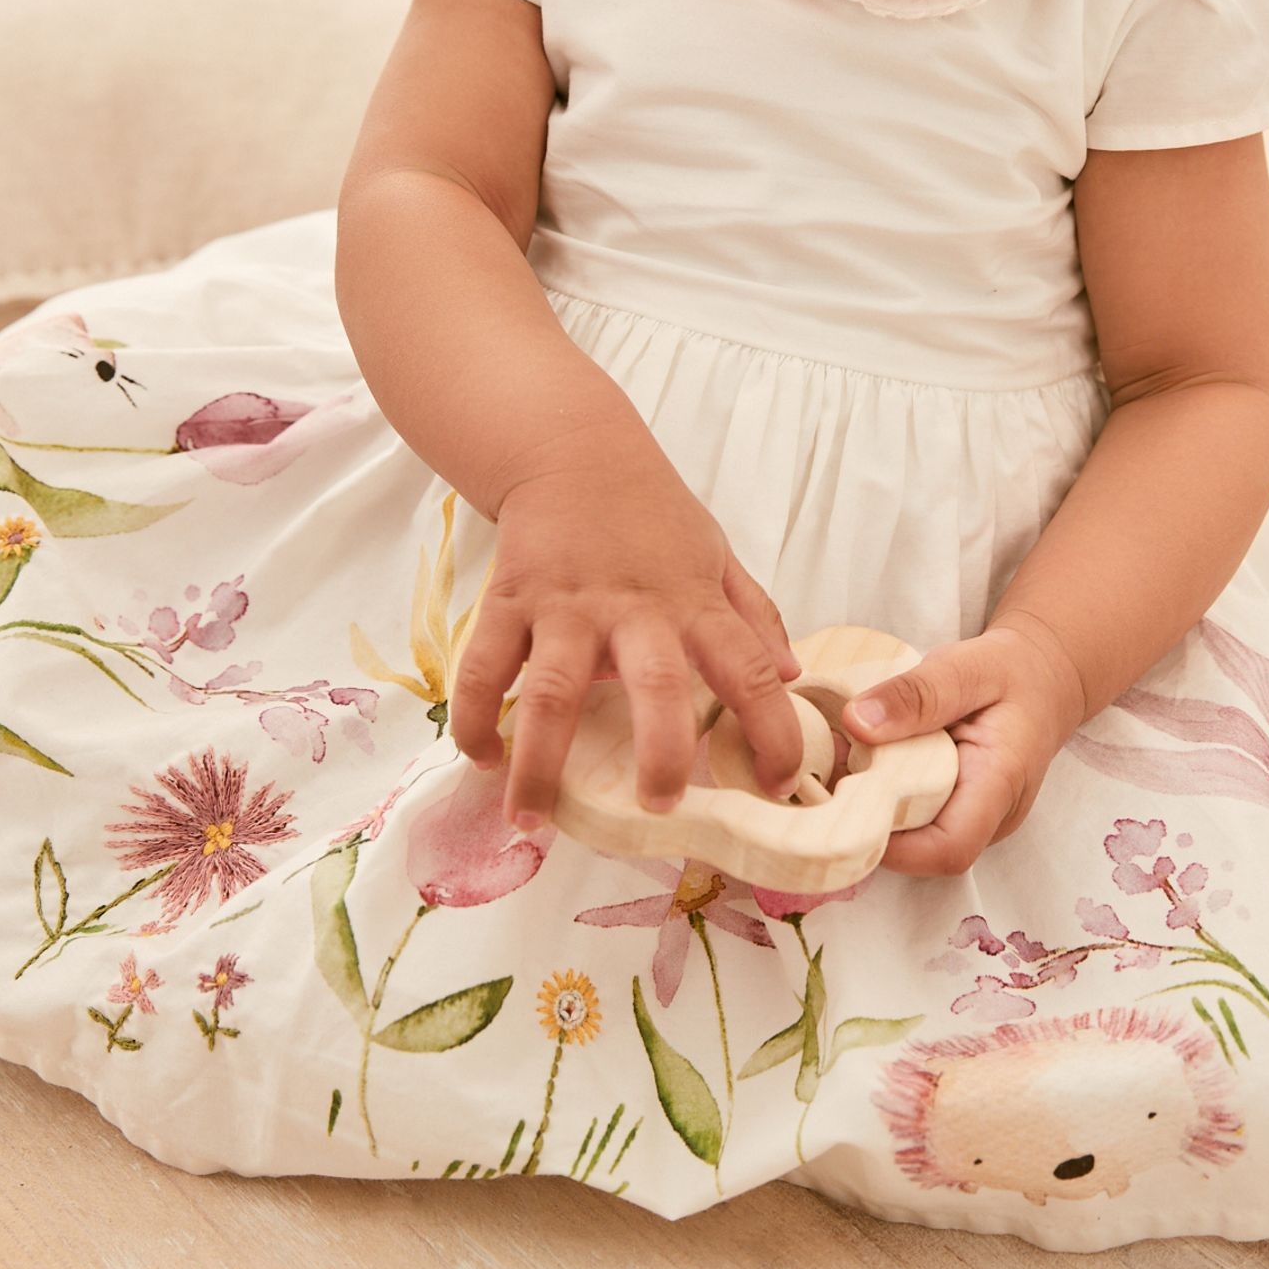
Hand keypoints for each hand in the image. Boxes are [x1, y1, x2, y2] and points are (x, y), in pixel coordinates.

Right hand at [449, 407, 805, 828]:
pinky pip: (483, 666)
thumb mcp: (716, 554)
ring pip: (553, 692)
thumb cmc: (651, 512)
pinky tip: (484, 758)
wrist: (572, 449)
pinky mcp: (509, 600)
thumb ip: (754, 614)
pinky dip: (476, 716)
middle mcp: (633, 608)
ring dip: (541, 761)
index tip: (778, 784)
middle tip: (659, 807)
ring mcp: (566, 606)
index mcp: (693, 602)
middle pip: (656, 685)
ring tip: (535, 820)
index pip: (749, 669)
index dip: (772, 729)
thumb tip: (791, 674)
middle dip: (660, 752)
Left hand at [840, 613, 1089, 877]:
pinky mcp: (959, 810)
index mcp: (1000, 782)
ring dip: (874, 809)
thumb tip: (855, 722)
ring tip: (840, 759)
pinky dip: (885, 796)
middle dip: (872, 822)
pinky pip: (918, 819)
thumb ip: (917, 693)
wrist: (1043, 678)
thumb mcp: (967, 666)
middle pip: (924, 850)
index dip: (894, 846)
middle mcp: (991, 817)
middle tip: (828, 772)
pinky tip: (861, 761)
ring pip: (917, 838)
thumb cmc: (1010, 671)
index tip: (847, 803)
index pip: (950, 849)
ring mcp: (976, 820)